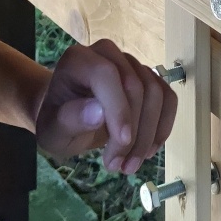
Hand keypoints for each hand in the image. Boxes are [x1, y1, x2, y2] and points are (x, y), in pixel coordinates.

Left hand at [34, 40, 176, 174]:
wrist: (67, 118)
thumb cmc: (57, 122)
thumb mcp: (53, 130)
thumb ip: (70, 119)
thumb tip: (98, 112)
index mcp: (79, 59)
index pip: (106, 75)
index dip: (118, 108)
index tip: (122, 144)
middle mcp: (107, 54)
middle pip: (135, 86)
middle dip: (133, 133)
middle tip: (119, 166)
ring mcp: (131, 63)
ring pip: (155, 93)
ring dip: (148, 135)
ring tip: (130, 165)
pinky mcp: (148, 77)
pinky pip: (167, 98)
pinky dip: (162, 127)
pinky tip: (149, 150)